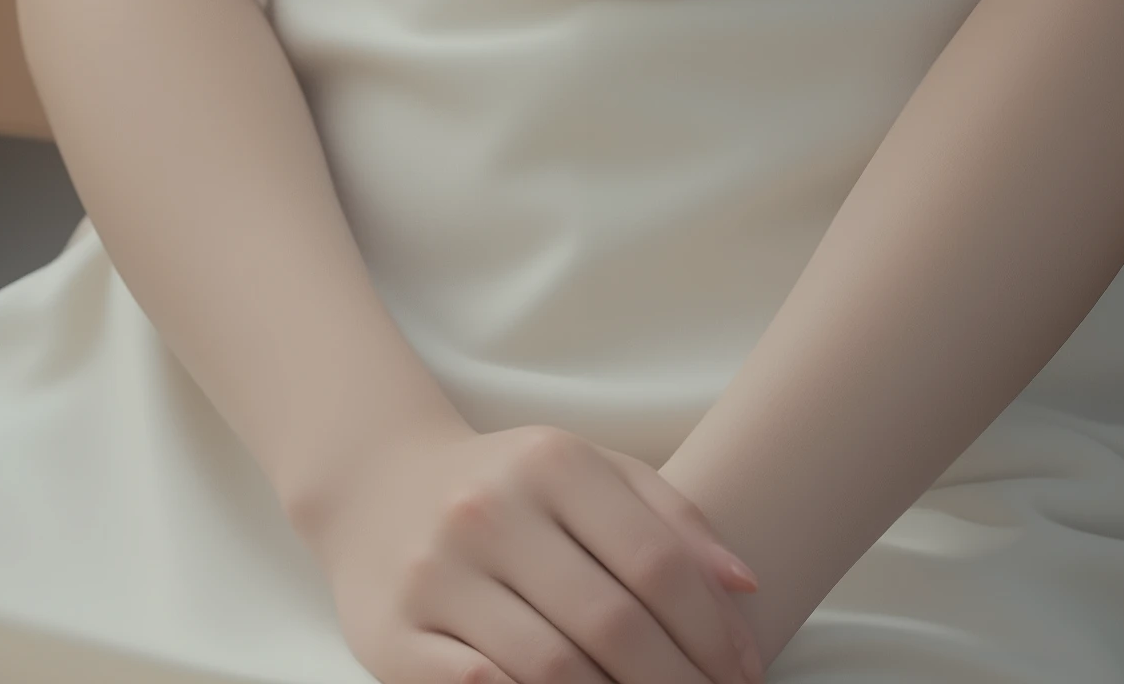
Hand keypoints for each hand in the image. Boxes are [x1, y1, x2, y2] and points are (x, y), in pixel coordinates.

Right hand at [305, 419, 765, 683]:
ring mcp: (436, 576)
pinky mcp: (394, 637)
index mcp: (548, 463)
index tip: (746, 673)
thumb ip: (670, 518)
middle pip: (611, 623)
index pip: (654, 561)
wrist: (377, 491)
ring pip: (552, 669)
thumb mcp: (587, 473)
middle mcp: (488, 511)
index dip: (711, 630)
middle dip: (678, 683)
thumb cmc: (509, 490)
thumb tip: (745, 586)